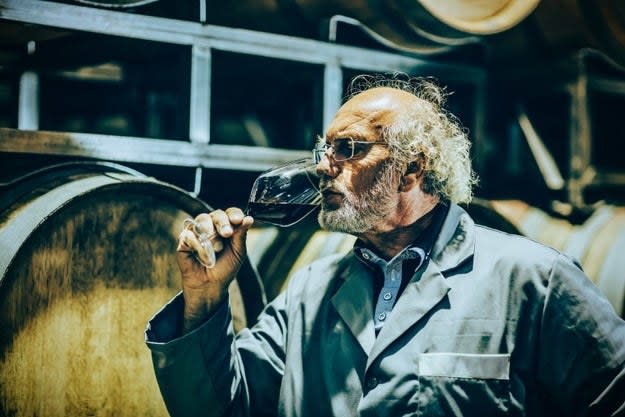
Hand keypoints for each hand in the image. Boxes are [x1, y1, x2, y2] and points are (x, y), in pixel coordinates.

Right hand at [177, 207, 253, 330]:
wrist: (210, 285)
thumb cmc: (225, 268)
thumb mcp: (238, 252)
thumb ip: (241, 235)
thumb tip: (249, 218)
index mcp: (227, 226)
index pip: (231, 213)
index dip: (234, 214)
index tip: (238, 220)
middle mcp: (212, 225)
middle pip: (216, 214)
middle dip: (223, 223)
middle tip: (227, 234)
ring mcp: (197, 231)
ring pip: (202, 219)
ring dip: (210, 233)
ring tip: (215, 248)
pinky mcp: (184, 239)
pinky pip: (189, 234)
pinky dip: (197, 245)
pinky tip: (202, 255)